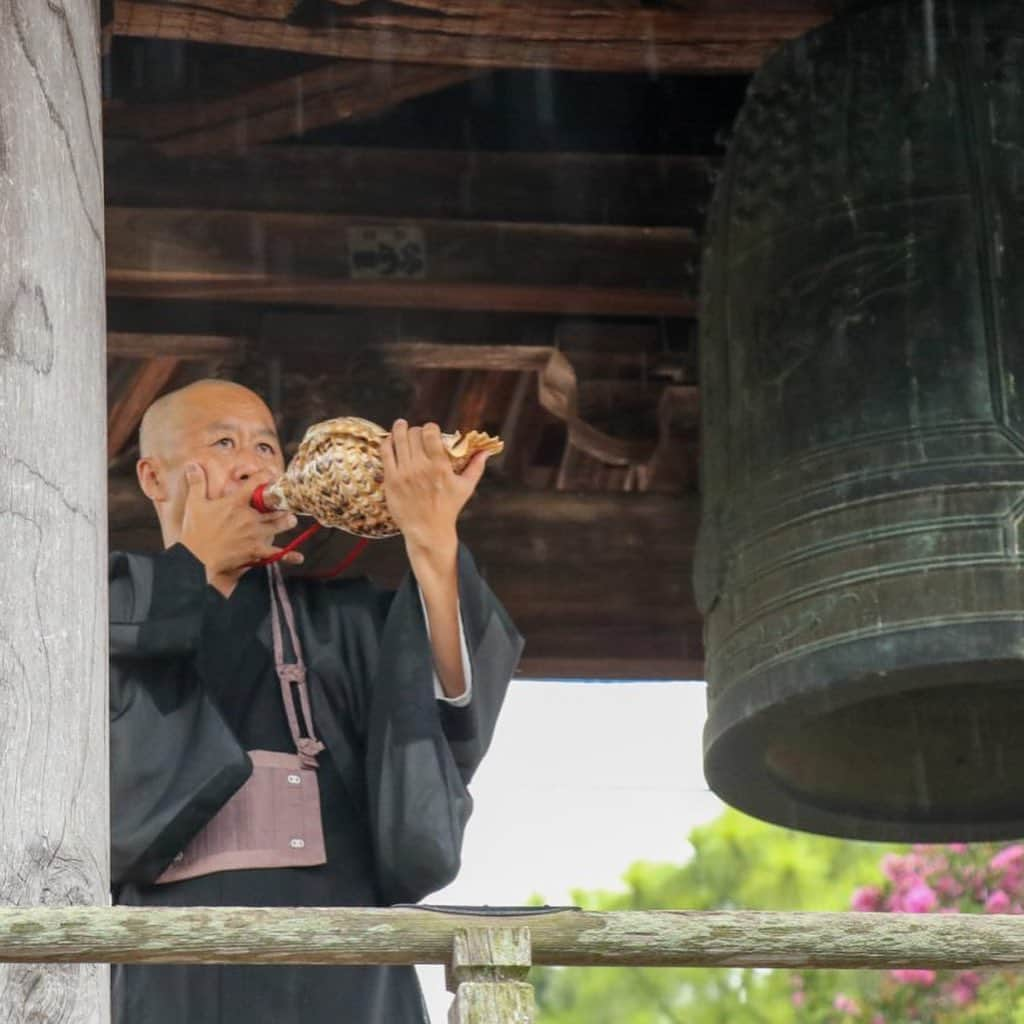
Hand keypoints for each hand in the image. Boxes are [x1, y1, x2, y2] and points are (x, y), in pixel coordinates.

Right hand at [179, 463, 302, 587]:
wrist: (195, 558)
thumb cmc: (195, 531)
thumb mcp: (194, 504)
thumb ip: (197, 483)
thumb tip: (192, 465)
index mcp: (235, 503)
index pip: (255, 484)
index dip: (265, 477)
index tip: (272, 474)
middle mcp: (249, 516)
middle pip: (273, 506)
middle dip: (281, 502)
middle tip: (288, 500)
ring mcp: (254, 534)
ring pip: (278, 525)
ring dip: (286, 521)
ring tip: (291, 519)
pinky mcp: (256, 550)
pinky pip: (276, 553)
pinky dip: (288, 555)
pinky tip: (299, 557)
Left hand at [381, 420, 488, 554]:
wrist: (428, 530)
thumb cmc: (448, 508)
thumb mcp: (466, 487)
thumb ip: (476, 466)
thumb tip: (487, 451)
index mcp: (440, 466)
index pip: (430, 433)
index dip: (430, 427)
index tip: (431, 430)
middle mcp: (421, 468)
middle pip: (414, 434)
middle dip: (416, 430)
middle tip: (417, 433)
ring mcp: (404, 473)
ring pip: (398, 440)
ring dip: (399, 429)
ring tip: (400, 425)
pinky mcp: (391, 480)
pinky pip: (386, 453)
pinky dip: (387, 443)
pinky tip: (390, 440)